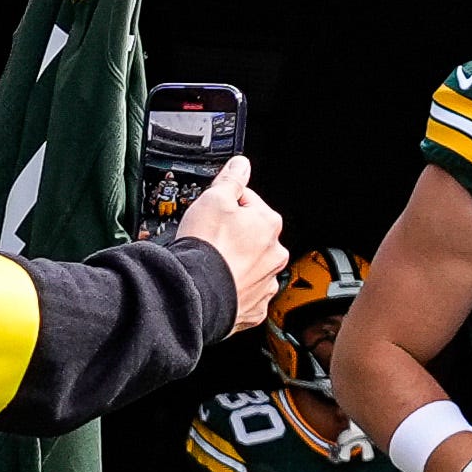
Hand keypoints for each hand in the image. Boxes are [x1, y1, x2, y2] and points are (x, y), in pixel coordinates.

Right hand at [171, 153, 286, 324]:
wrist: (196, 293)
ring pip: (249, 264)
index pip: (248, 202)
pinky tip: (216, 283)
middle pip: (250, 235)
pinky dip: (232, 288)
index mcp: (269, 224)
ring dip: (233, 262)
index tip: (212, 211)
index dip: (226, 203)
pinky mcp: (254, 307)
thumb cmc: (206, 247)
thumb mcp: (214, 199)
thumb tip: (241, 164)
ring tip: (211, 262)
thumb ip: (231, 179)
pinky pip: (244, 292)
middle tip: (208, 238)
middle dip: (231, 234)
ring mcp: (266, 282)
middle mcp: (274, 254)